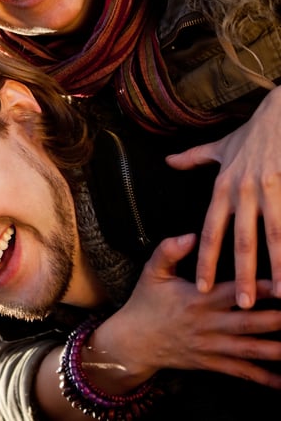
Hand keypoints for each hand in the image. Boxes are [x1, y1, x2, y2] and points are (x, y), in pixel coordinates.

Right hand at [91, 234, 280, 389]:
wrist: (133, 341)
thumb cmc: (145, 303)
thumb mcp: (152, 272)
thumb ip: (169, 251)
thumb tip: (191, 235)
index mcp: (198, 299)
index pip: (233, 291)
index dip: (261, 288)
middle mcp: (209, 324)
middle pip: (251, 323)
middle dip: (280, 320)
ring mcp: (212, 346)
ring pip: (252, 350)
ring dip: (278, 350)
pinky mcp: (212, 363)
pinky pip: (242, 372)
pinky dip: (265, 378)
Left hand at [166, 85, 280, 307]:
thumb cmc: (253, 133)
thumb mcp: (220, 146)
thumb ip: (194, 158)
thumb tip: (168, 160)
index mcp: (222, 188)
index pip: (209, 232)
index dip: (205, 260)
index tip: (201, 286)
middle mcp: (243, 193)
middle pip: (241, 242)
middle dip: (240, 275)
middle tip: (240, 304)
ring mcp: (269, 192)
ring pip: (274, 237)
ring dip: (277, 268)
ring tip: (279, 294)